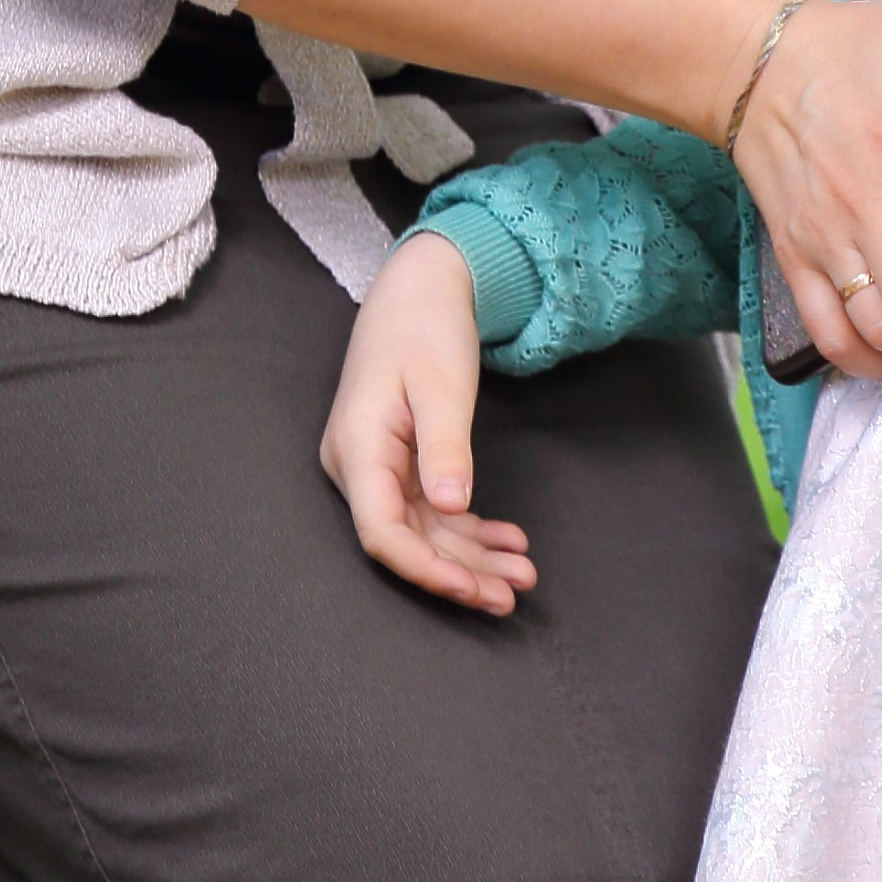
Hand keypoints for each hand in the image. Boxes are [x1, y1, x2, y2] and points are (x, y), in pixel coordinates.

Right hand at [319, 235, 537, 616]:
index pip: (382, 531)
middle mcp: (360, 467)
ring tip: (523, 573)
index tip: (473, 586)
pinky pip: (433, 510)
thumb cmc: (425, 326)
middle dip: (461, 572)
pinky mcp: (401, 463)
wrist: (422, 287)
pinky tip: (508, 539)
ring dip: (472, 556)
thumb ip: (445, 447)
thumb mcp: (441, 384)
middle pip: (407, 539)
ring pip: (425, 531)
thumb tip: (453, 507)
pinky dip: (470, 528)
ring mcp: (379, 468)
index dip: (426, 568)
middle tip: (514, 594)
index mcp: (358, 449)